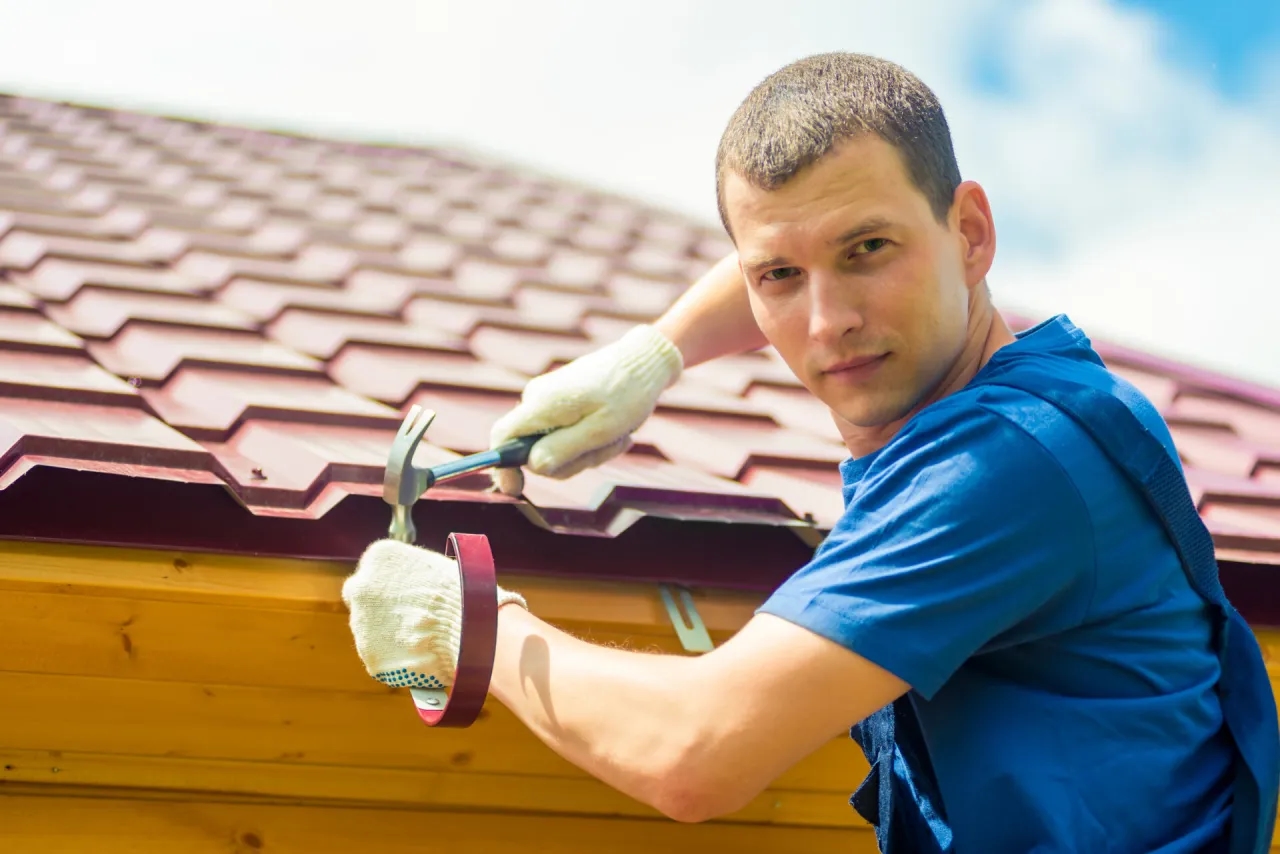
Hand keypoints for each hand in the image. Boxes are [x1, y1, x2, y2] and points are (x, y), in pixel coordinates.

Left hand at [341, 539, 526, 688]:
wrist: (466, 629)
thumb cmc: (462, 593)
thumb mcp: (435, 567)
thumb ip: (412, 574)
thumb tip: (412, 585)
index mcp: (378, 557)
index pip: (374, 569)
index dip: (392, 583)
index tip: (408, 593)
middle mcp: (361, 587)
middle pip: (364, 599)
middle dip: (380, 608)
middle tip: (409, 617)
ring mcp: (362, 624)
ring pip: (370, 630)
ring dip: (389, 634)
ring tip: (422, 639)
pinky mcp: (370, 656)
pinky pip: (382, 657)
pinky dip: (396, 658)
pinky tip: (420, 655)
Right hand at [488, 324, 682, 494]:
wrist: (645, 361)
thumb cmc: (628, 393)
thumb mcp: (602, 429)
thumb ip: (565, 448)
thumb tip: (533, 465)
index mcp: (542, 403)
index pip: (502, 437)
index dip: (502, 467)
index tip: (516, 489)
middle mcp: (537, 398)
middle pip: (534, 449)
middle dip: (571, 460)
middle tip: (606, 447)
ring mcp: (549, 399)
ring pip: (555, 445)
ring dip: (587, 450)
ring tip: (618, 435)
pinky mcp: (561, 401)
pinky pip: (566, 433)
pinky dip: (590, 439)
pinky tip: (616, 430)